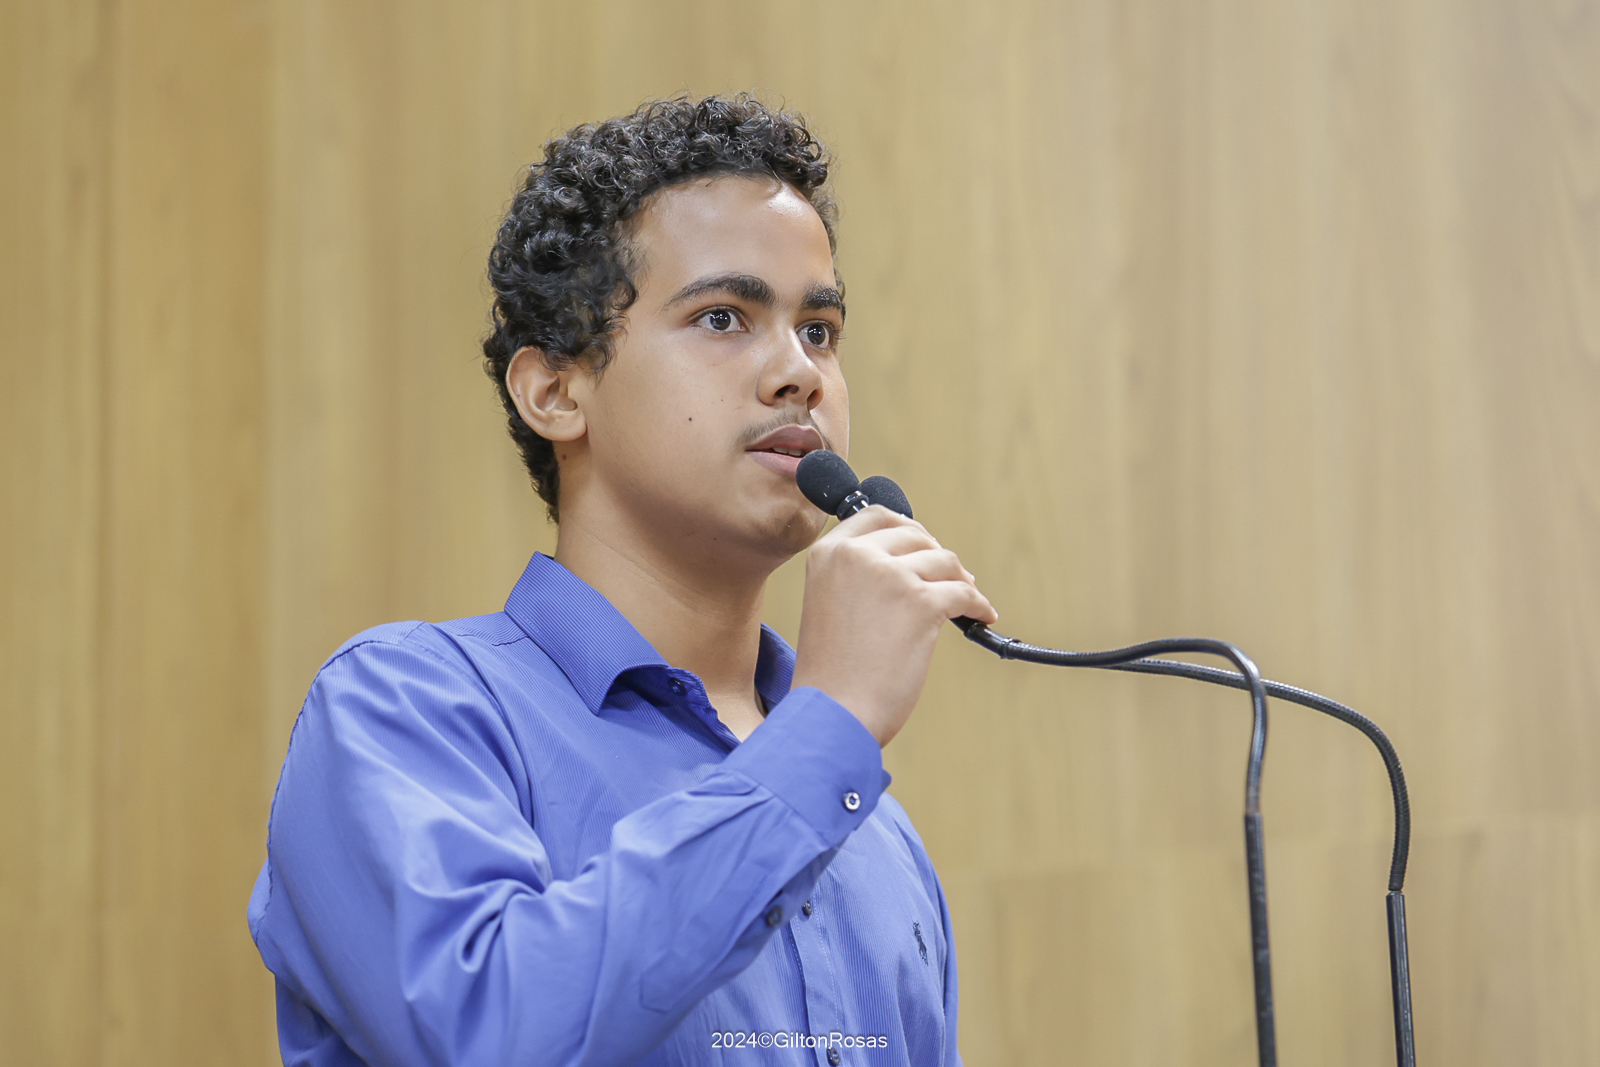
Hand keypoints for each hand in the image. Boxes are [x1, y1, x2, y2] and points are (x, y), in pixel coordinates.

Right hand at [791, 505, 996, 745]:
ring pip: (945, 562)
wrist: (833, 713)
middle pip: (916, 535)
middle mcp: (857, 555)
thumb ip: (859, 574)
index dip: (907, 527)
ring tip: (966, 602)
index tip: (924, 543)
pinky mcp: (921, 602)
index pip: (877, 515)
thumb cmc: (833, 673)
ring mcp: (890, 575)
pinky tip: (982, 617)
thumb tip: (918, 558)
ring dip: (961, 581)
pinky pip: (965, 592)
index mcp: (828, 553)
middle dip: (937, 556)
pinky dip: (979, 605)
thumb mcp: (830, 604)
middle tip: (952, 579)